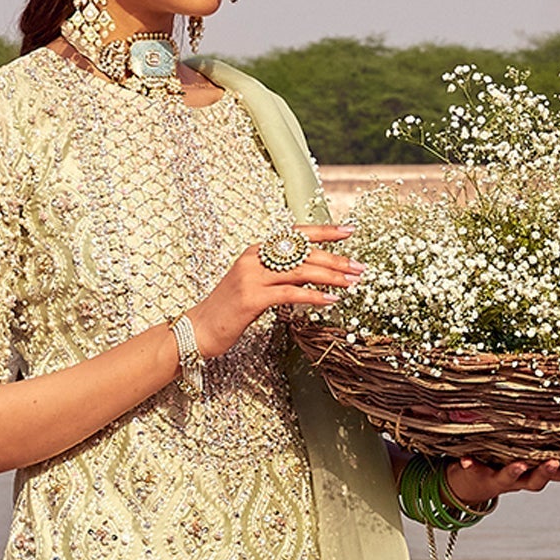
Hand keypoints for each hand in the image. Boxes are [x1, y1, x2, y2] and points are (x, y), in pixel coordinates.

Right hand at [187, 226, 361, 359]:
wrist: (198, 329)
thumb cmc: (229, 311)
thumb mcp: (255, 286)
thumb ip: (278, 276)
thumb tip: (310, 274)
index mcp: (257, 251)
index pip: (296, 234)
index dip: (324, 231)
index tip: (349, 230)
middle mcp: (254, 258)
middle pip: (303, 253)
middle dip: (336, 259)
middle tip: (360, 267)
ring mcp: (252, 277)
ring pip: (300, 271)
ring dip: (331, 276)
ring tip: (353, 282)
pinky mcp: (251, 298)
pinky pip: (290, 294)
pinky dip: (313, 297)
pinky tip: (331, 301)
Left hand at [444, 452, 559, 505]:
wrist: (467, 486)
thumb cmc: (505, 462)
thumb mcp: (529, 453)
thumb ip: (546, 441)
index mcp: (537, 471)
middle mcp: (521, 479)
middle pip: (539, 480)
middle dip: (548, 471)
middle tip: (555, 462)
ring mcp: (499, 478)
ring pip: (510, 478)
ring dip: (515, 471)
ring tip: (519, 464)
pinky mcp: (478, 474)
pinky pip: (475, 470)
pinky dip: (471, 465)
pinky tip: (465, 459)